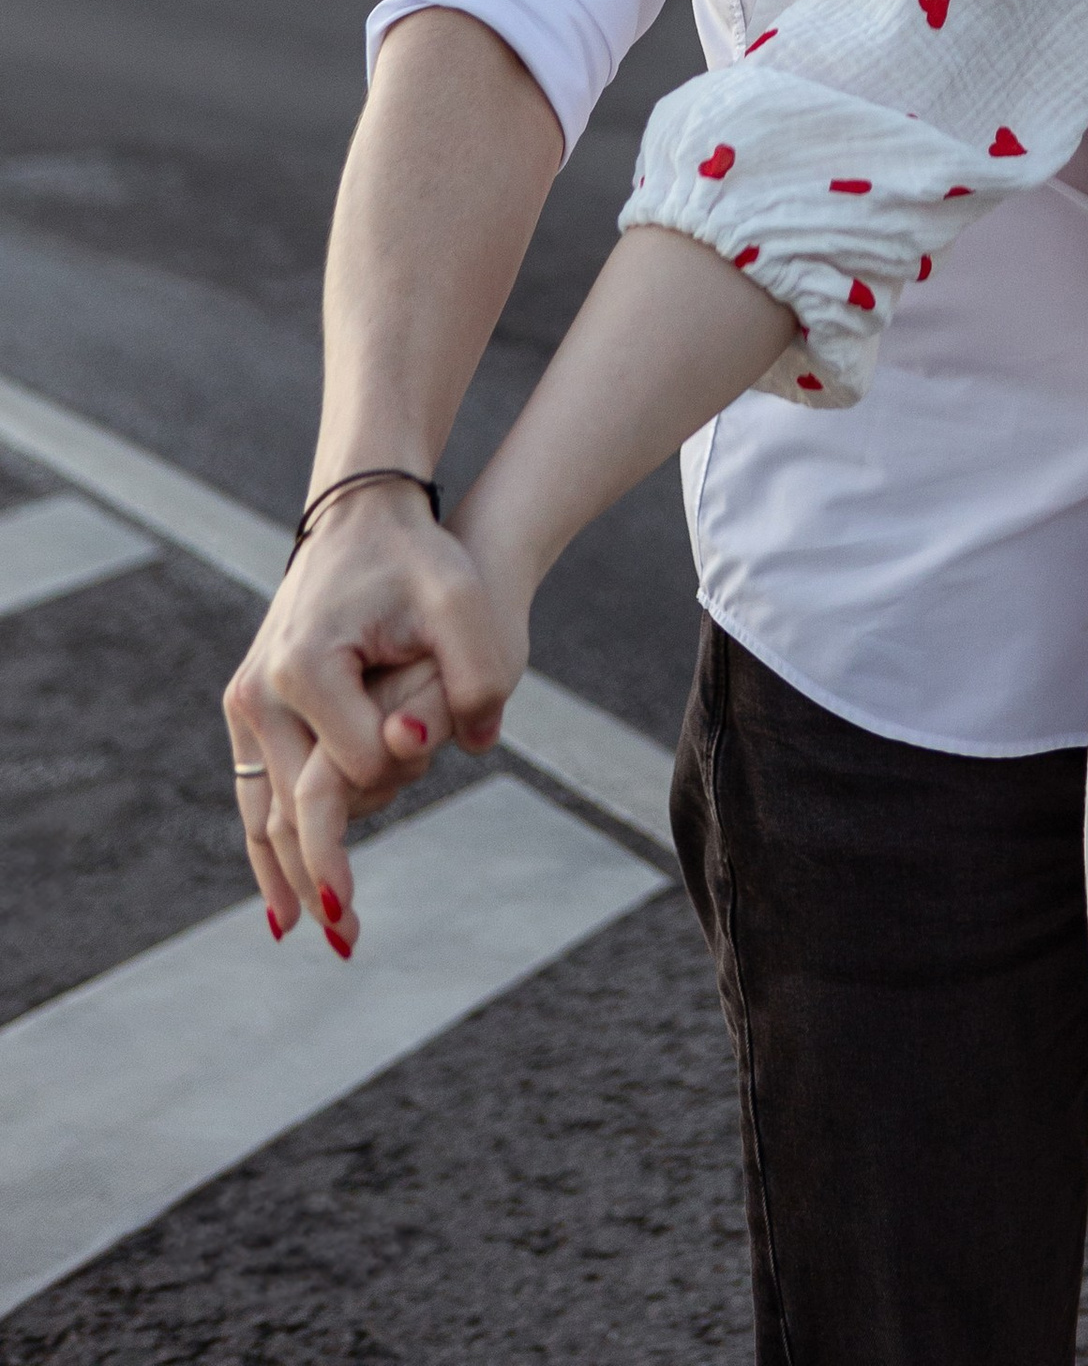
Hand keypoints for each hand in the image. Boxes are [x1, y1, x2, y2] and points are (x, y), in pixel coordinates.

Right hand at [221, 481, 523, 954]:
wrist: (363, 516)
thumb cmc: (419, 559)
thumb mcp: (463, 601)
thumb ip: (473, 674)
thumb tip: (458, 747)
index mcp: (307, 668)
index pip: (358, 764)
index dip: (408, 769)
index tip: (435, 745)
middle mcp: (260, 693)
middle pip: (296, 808)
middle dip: (327, 869)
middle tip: (350, 939)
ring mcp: (246, 703)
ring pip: (263, 814)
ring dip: (292, 876)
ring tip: (326, 935)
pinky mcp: (248, 709)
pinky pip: (254, 794)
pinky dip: (270, 847)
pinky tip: (286, 903)